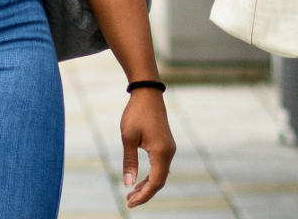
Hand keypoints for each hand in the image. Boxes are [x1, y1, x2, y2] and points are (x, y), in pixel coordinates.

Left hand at [118, 89, 176, 207]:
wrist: (147, 94)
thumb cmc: (136, 114)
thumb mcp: (128, 138)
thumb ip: (129, 162)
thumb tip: (128, 183)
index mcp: (161, 152)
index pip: (155, 182)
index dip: (143, 195)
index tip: (130, 203)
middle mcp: (169, 152)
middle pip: (159, 181)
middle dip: (145, 193)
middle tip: (128, 201)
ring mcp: (169, 149)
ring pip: (160, 174)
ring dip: (147, 185)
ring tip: (131, 193)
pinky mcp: (165, 145)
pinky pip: (160, 166)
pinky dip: (150, 175)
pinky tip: (139, 179)